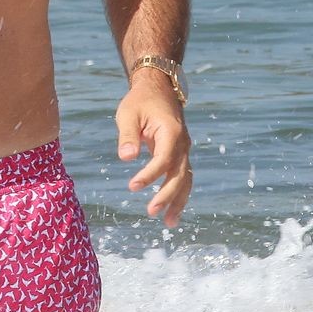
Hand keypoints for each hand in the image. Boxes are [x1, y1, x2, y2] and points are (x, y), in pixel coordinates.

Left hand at [116, 71, 192, 226]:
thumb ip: (127, 136)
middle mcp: (182, 144)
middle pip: (179, 174)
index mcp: (171, 132)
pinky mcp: (180, 155)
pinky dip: (179, 195)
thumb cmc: (140, 101)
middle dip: (167, 195)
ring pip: (186, 179)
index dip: (149, 175)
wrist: (158, 88)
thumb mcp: (128, 114)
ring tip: (169, 223)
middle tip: (151, 212)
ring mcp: (184, 150)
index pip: (163, 159)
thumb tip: (126, 158)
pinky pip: (183, 177)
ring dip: (178, 201)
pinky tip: (171, 212)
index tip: (132, 186)